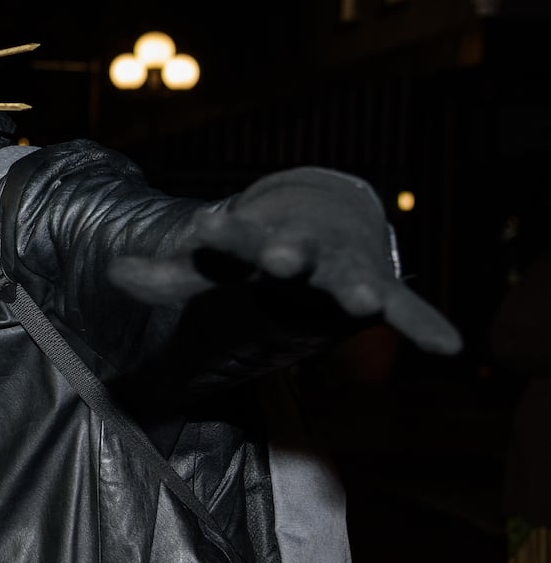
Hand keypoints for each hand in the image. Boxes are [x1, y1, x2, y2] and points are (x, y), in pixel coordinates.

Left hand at [106, 168, 462, 355]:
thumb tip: (111, 272)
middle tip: (284, 257)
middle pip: (294, 253)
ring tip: (364, 302)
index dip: (216, 241)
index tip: (203, 233)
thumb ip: (164, 276)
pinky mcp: (379, 291)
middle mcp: (301, 251)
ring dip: (356, 288)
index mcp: (252, 245)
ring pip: (349, 279)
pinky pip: (406, 311)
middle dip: (290, 254)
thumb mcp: (206, 264)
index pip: (228, 243)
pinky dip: (424, 324)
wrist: (325, 215)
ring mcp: (342, 269)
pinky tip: (450, 346)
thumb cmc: (255, 252)